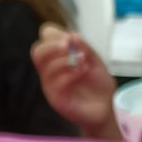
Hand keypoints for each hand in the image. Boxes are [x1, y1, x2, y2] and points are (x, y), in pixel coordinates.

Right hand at [31, 23, 117, 139]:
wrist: (105, 108)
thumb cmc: (98, 85)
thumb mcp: (94, 61)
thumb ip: (83, 48)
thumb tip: (73, 35)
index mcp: (57, 57)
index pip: (44, 39)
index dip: (54, 34)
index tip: (72, 38)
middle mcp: (50, 70)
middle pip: (37, 51)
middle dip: (52, 45)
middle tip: (69, 46)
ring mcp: (51, 85)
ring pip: (45, 67)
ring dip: (65, 60)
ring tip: (83, 61)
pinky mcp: (56, 98)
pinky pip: (56, 82)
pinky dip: (71, 73)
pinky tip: (84, 71)